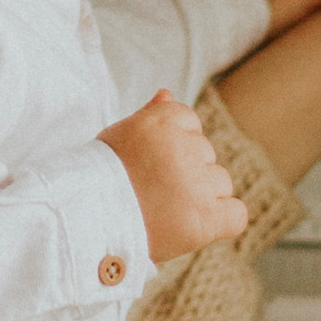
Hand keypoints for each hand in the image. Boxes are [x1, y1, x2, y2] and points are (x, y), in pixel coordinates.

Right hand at [101, 89, 249, 263]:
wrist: (84, 225)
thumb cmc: (99, 181)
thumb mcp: (119, 137)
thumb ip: (150, 115)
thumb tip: (167, 93)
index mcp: (161, 121)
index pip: (190, 124)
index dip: (173, 147)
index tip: (150, 165)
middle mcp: (183, 148)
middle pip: (206, 154)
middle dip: (186, 172)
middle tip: (151, 192)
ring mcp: (197, 184)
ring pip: (220, 183)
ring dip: (201, 197)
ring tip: (164, 212)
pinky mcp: (206, 218)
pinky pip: (236, 214)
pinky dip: (222, 221)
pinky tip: (195, 227)